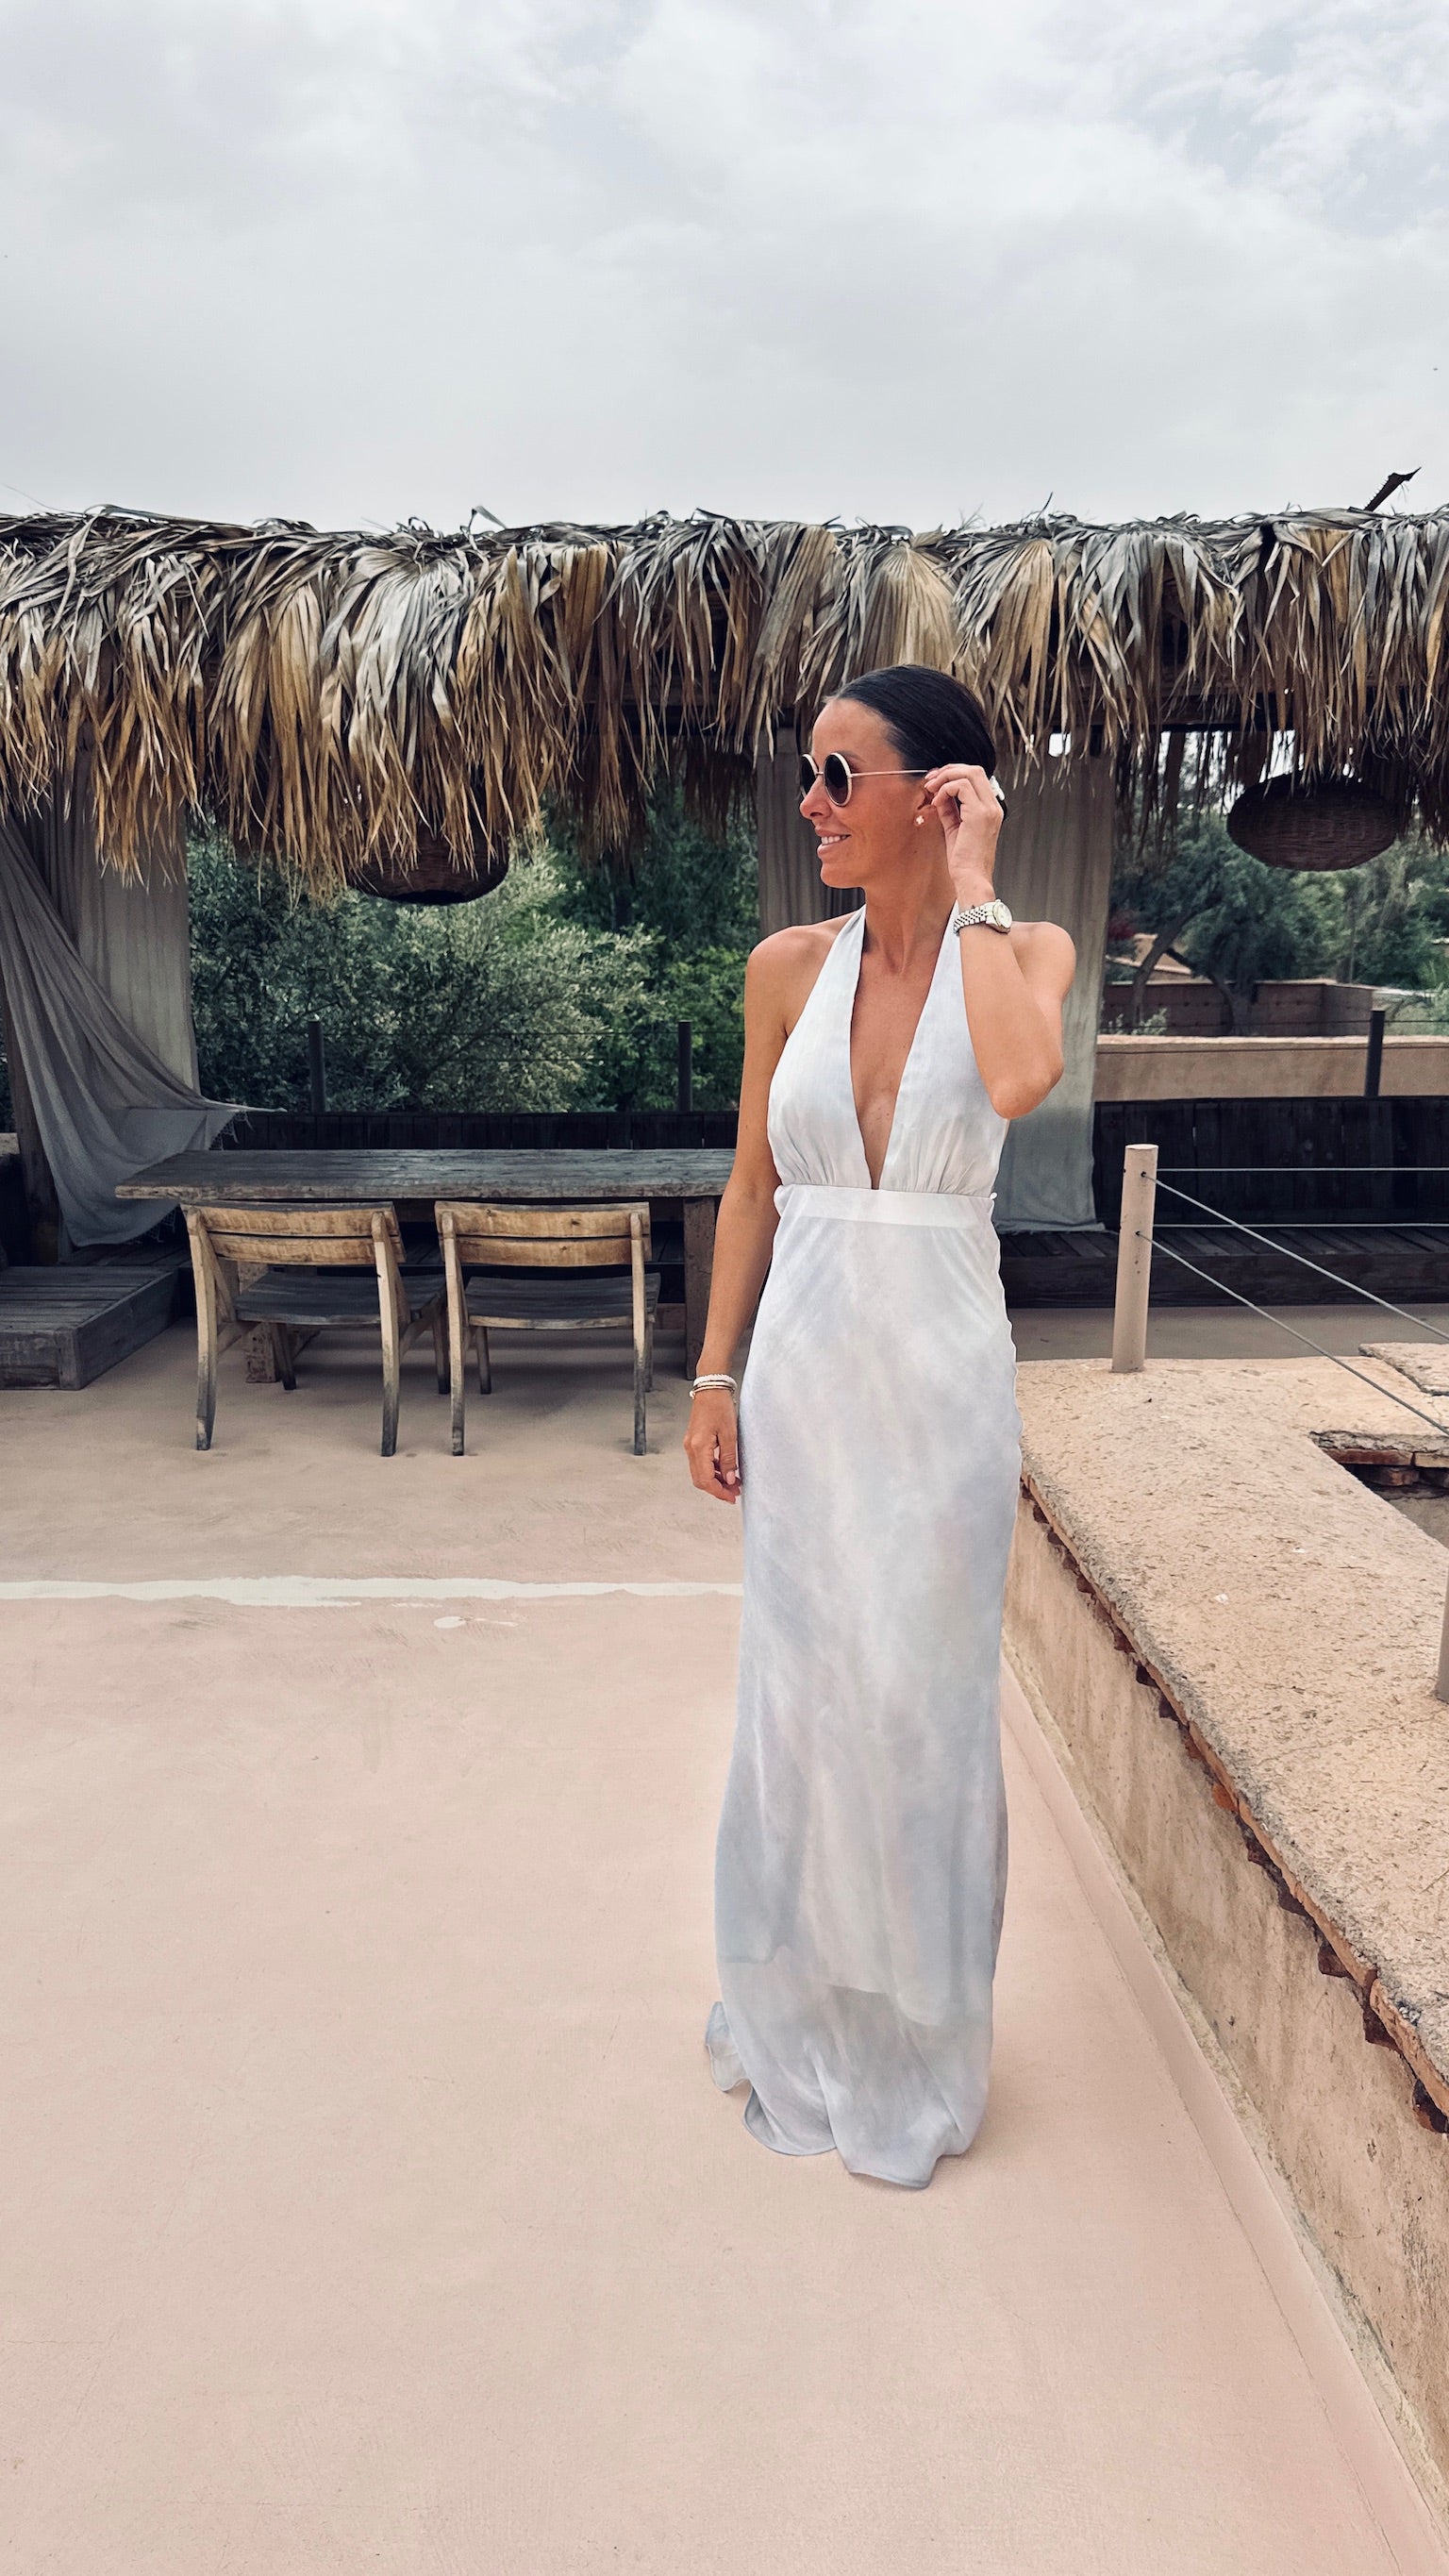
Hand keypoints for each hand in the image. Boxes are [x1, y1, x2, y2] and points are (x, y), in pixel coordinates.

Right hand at [683, 1388, 740, 1503]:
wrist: (711, 1389)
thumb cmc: (720, 1407)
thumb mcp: (730, 1434)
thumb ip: (729, 1459)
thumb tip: (730, 1479)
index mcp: (698, 1448)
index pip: (706, 1480)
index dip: (719, 1492)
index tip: (732, 1497)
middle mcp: (690, 1448)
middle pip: (700, 1480)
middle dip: (717, 1489)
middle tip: (734, 1493)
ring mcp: (690, 1445)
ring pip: (700, 1472)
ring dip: (715, 1480)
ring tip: (734, 1482)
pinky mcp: (694, 1442)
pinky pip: (701, 1462)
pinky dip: (713, 1470)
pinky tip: (726, 1470)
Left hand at [923, 764, 1002, 899]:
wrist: (971, 878)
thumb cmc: (965, 861)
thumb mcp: (954, 828)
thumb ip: (949, 810)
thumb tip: (940, 795)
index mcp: (990, 809)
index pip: (975, 778)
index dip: (954, 774)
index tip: (936, 782)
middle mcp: (993, 806)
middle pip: (974, 769)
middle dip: (949, 770)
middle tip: (931, 780)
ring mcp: (988, 809)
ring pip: (969, 773)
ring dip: (945, 777)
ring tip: (931, 789)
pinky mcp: (979, 814)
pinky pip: (961, 786)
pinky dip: (945, 789)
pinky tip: (936, 802)